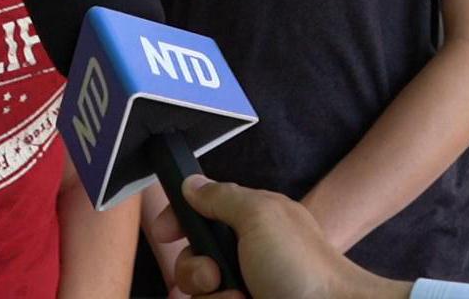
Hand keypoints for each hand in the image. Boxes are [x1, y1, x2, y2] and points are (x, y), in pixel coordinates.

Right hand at [151, 176, 409, 298]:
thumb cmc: (303, 265)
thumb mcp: (260, 216)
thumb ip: (222, 196)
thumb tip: (191, 182)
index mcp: (250, 222)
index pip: (199, 214)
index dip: (178, 221)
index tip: (165, 233)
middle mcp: (244, 256)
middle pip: (191, 260)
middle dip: (194, 269)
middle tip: (215, 274)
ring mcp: (245, 286)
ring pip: (200, 293)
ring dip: (213, 297)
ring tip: (240, 297)